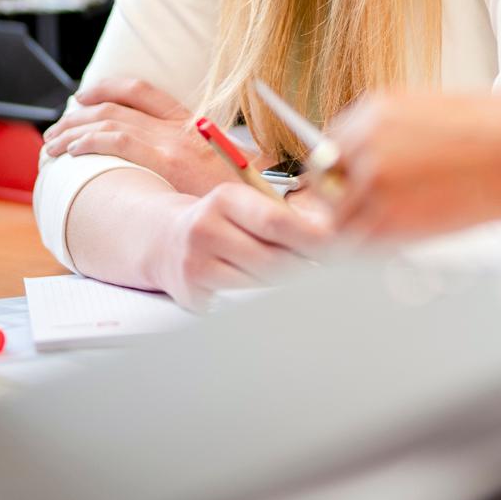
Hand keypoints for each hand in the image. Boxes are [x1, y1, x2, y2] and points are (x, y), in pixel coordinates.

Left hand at [40, 78, 236, 195]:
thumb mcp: (230, 165)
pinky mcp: (168, 161)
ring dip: (73, 131)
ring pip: (109, 121)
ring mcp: (173, 141)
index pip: (142, 90)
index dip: (107, 88)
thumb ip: (208, 155)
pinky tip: (71, 153)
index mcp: (192, 122)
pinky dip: (88, 142)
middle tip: (56, 128)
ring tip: (52, 144)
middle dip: (78, 114)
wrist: (264, 205)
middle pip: (116, 105)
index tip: (83, 97)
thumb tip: (194, 161)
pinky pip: (117, 141)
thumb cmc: (246, 193)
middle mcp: (180, 126)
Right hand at [141, 183, 330, 309]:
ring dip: (280, 282)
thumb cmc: (219, 221)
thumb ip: (280, 217)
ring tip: (284, 272)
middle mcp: (206, 228)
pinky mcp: (190, 291)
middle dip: (303, 266)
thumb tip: (328, 237)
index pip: (277, 221)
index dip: (312, 238)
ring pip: (259, 283)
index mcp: (226, 198)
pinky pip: (238, 300)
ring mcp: (195, 262)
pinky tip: (251, 284)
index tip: (337, 248)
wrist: (163, 240)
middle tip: (323, 269)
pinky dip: (253, 297)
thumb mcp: (242, 204)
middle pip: (272, 258)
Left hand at [329, 90, 500, 241]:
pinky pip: (355, 241)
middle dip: (342, 194)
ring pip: (337, 214)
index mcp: (376, 108)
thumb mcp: (437, 111)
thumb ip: (397, 132)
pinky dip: (368, 247)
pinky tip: (402, 240)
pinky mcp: (387, 218)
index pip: (335, 142)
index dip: (348, 167)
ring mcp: (372, 180)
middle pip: (326, 176)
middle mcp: (364, 140)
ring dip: (356, 224)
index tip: (360, 182)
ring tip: (398, 228)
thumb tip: (382, 156)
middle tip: (371, 210)